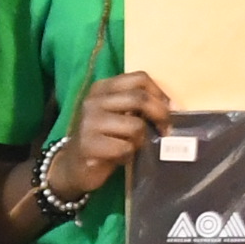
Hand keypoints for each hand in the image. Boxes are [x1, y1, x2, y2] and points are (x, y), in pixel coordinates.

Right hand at [42, 72, 175, 204]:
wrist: (73, 165)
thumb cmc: (103, 138)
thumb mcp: (116, 114)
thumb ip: (136, 104)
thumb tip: (171, 106)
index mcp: (102, 88)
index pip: (139, 79)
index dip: (159, 93)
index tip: (169, 109)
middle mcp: (93, 101)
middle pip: (139, 98)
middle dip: (160, 115)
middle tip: (165, 130)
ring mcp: (89, 123)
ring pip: (135, 126)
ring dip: (141, 140)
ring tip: (132, 146)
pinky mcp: (89, 145)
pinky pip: (125, 148)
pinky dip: (129, 155)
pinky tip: (119, 158)